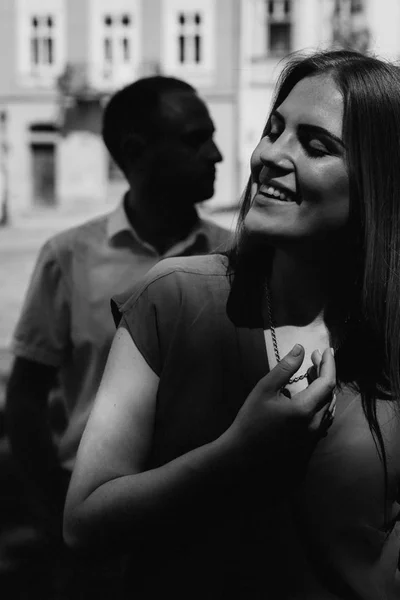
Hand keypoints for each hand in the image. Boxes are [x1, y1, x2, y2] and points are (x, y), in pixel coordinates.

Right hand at [224, 344, 335, 470]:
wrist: (243, 458)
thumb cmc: (250, 421)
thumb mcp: (264, 390)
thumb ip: (284, 368)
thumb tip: (300, 349)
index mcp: (305, 409)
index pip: (328, 381)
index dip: (328, 363)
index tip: (325, 350)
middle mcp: (315, 425)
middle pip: (330, 394)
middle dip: (325, 374)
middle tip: (314, 359)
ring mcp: (313, 438)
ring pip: (328, 409)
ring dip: (323, 390)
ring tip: (311, 376)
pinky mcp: (309, 447)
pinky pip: (322, 422)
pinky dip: (320, 406)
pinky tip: (308, 400)